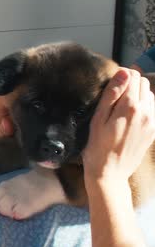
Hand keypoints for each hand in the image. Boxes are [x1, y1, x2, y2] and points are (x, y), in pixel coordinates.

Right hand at [82, 68, 154, 183]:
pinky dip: (144, 106)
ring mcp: (152, 122)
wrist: (110, 173)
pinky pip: (153, 109)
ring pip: (150, 95)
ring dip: (138, 94)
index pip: (132, 76)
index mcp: (129, 106)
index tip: (111, 83)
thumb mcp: (97, 119)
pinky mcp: (153, 131)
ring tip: (122, 106)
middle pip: (143, 83)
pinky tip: (130, 116)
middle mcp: (145, 111)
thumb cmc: (97, 147)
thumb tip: (123, 72)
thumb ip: (112, 94)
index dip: (121, 75)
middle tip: (115, 94)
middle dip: (131, 83)